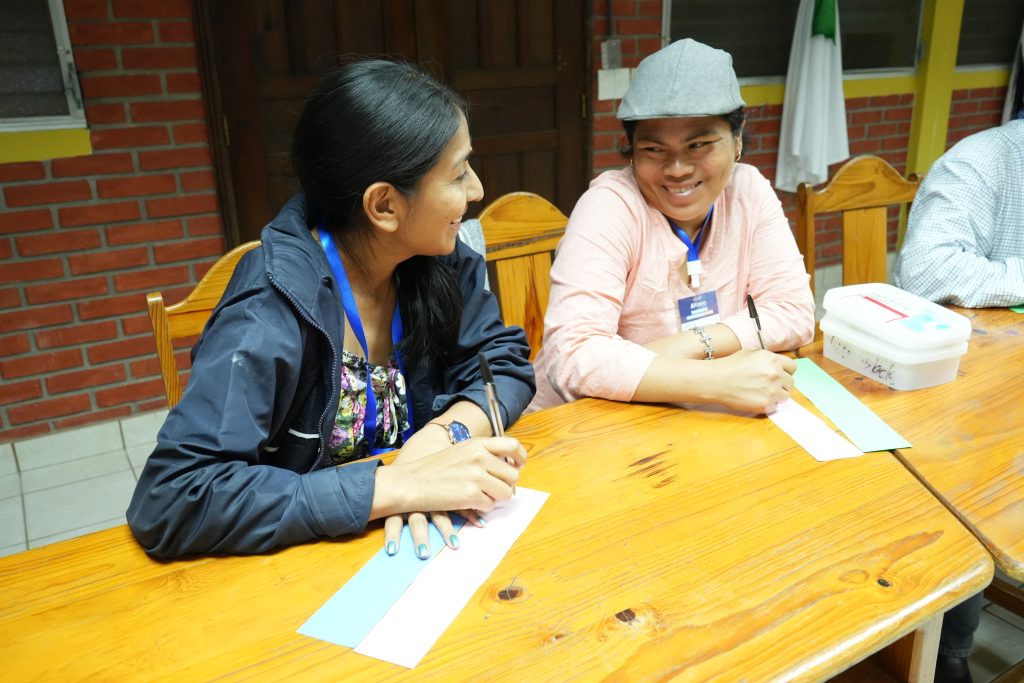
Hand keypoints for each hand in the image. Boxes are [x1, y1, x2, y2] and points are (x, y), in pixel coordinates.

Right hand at [372, 437, 526, 557]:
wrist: (410, 482)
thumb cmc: (432, 469)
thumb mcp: (459, 451)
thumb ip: (481, 454)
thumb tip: (506, 465)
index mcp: (477, 444)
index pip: (512, 446)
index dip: (520, 457)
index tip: (519, 465)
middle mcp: (480, 457)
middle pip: (513, 474)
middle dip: (507, 485)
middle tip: (495, 489)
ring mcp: (476, 476)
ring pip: (505, 492)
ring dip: (496, 498)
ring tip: (480, 497)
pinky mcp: (471, 495)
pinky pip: (490, 505)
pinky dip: (482, 508)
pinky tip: (468, 503)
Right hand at [712, 349, 795, 413]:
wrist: (717, 380)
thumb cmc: (731, 365)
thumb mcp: (751, 353)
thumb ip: (768, 359)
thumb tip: (778, 366)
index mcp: (773, 360)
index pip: (793, 368)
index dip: (786, 371)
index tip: (779, 375)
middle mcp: (775, 374)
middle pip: (790, 382)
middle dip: (781, 384)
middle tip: (767, 385)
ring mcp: (772, 390)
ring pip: (785, 395)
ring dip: (776, 395)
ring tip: (761, 392)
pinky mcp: (766, 404)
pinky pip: (775, 405)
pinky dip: (768, 404)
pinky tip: (756, 398)